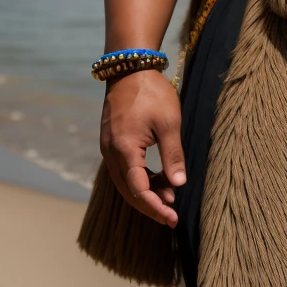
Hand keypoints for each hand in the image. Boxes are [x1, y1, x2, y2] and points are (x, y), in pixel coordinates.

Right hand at [99, 68, 185, 226]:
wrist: (130, 68)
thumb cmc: (152, 93)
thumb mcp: (169, 123)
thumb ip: (173, 156)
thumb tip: (178, 186)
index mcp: (124, 150)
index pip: (138, 190)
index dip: (155, 207)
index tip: (173, 218)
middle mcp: (111, 153)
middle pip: (128, 191)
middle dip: (150, 205)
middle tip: (171, 216)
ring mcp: (108, 148)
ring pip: (125, 181)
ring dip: (146, 192)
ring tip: (170, 197)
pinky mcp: (112, 142)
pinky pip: (124, 169)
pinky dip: (140, 178)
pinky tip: (159, 180)